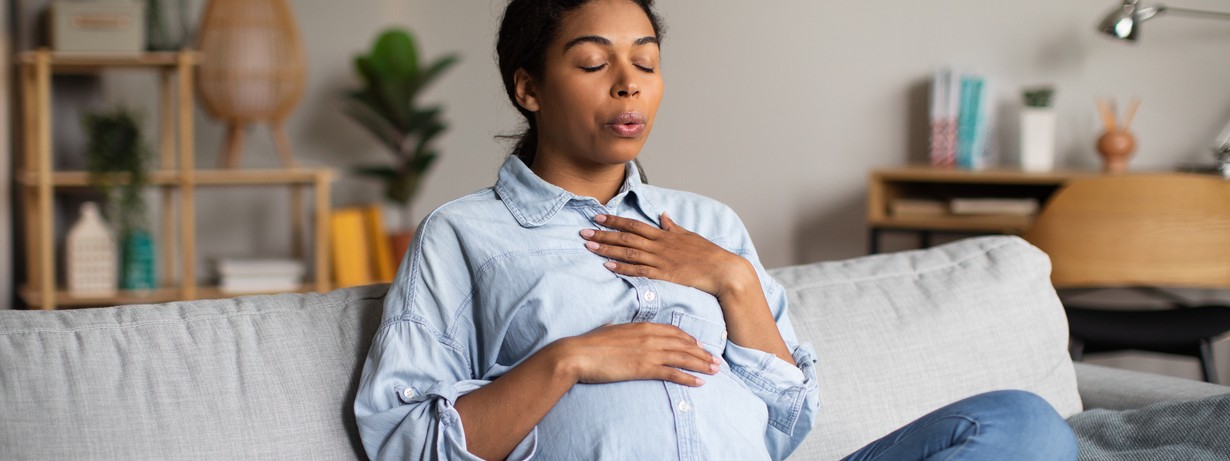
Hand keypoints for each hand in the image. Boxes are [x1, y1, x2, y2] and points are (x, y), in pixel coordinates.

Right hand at [557, 323, 719, 386]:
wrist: (579, 354)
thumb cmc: (590, 343)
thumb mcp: (609, 329)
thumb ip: (620, 329)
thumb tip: (616, 326)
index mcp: (643, 326)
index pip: (673, 331)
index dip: (689, 338)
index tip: (699, 344)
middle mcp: (650, 337)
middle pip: (684, 344)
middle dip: (702, 352)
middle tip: (716, 359)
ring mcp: (649, 352)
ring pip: (683, 357)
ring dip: (702, 364)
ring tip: (715, 370)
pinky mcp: (645, 368)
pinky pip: (673, 373)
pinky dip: (688, 378)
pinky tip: (699, 382)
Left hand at [581, 213, 755, 297]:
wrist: (722, 270)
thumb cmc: (707, 253)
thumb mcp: (689, 235)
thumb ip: (672, 226)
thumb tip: (662, 215)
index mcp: (664, 235)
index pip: (634, 225)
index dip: (614, 221)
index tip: (597, 217)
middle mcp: (659, 245)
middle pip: (626, 238)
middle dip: (603, 234)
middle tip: (583, 232)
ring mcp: (661, 260)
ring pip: (628, 253)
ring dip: (607, 250)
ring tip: (589, 247)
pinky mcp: (664, 275)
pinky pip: (639, 271)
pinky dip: (622, 268)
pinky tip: (608, 266)